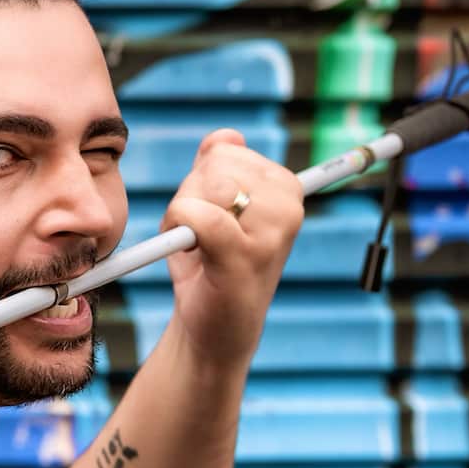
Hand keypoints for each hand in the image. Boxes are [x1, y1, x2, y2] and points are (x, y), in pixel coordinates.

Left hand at [161, 129, 304, 369]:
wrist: (210, 331)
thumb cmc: (208, 268)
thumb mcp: (211, 207)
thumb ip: (218, 167)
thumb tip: (227, 137)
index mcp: (285, 187)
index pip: (225, 151)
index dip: (202, 182)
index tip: (211, 216)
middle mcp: (288, 203)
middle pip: (213, 166)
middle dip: (191, 196)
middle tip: (199, 236)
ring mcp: (273, 229)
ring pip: (204, 187)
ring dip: (183, 215)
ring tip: (199, 248)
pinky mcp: (248, 254)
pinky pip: (199, 216)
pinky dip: (180, 228)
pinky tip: (191, 252)